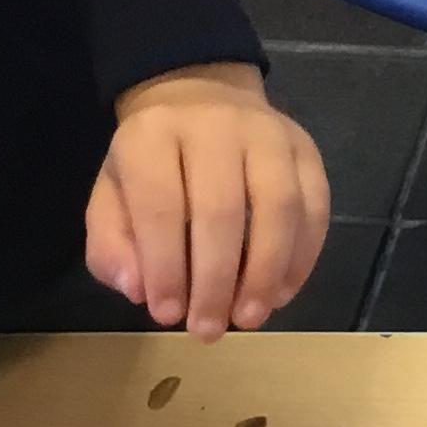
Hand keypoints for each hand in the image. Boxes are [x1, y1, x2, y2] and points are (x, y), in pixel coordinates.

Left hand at [85, 63, 330, 340]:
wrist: (200, 96)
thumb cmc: (151, 163)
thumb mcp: (111, 196)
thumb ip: (112, 246)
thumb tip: (139, 291)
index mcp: (153, 135)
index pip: (161, 205)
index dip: (165, 266)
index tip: (166, 315)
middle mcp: (215, 124)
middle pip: (223, 209)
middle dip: (216, 280)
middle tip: (209, 330)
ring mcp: (269, 133)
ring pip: (279, 206)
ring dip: (267, 272)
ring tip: (250, 317)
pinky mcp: (306, 148)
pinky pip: (315, 204)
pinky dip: (304, 256)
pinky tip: (282, 292)